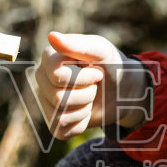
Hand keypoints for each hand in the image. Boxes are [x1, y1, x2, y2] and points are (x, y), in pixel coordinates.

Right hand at [33, 31, 149, 138]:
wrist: (123, 90)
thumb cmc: (110, 65)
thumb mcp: (102, 51)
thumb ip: (79, 44)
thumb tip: (52, 36)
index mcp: (49, 58)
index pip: (56, 75)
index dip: (82, 78)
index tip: (97, 73)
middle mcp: (42, 79)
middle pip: (57, 97)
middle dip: (86, 94)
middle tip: (95, 86)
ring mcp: (45, 101)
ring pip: (59, 114)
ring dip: (84, 107)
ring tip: (90, 97)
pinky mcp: (53, 122)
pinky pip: (62, 129)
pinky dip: (81, 123)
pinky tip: (86, 111)